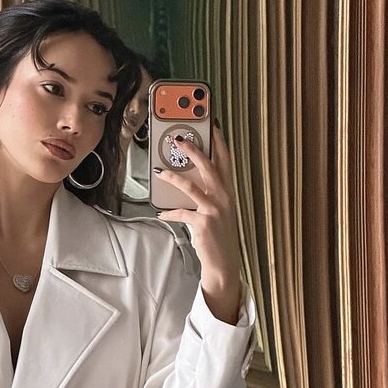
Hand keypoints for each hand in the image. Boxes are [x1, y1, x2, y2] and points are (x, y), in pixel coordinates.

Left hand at [154, 120, 241, 322]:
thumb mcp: (217, 210)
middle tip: (178, 138)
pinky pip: (182, 213)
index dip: (218, 140)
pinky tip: (160, 213)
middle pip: (209, 166)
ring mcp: (214, 211)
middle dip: (194, 149)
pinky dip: (170, 213)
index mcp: (228, 191)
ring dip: (174, 176)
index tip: (210, 123)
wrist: (224, 264)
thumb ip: (208, 193)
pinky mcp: (203, 224)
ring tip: (159, 170)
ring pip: (192, 187)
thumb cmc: (218, 235)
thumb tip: (187, 176)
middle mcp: (224, 198)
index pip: (225, 160)